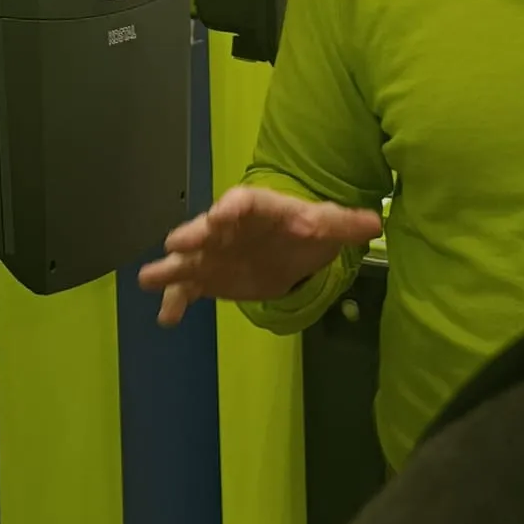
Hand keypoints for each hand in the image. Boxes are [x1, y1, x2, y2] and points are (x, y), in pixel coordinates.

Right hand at [137, 185, 382, 326]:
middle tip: (175, 245)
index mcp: (255, 208)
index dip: (231, 209)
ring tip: (148, 279)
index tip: (220, 215)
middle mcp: (226, 227)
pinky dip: (176, 302)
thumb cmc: (305, 228)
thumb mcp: (327, 224)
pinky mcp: (208, 278)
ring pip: (187, 260)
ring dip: (169, 269)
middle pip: (205, 228)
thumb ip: (346, 224)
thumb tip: (376, 221)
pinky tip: (166, 319)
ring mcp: (212, 253)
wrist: (287, 247)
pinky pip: (188, 290)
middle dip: (192, 236)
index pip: (242, 204)